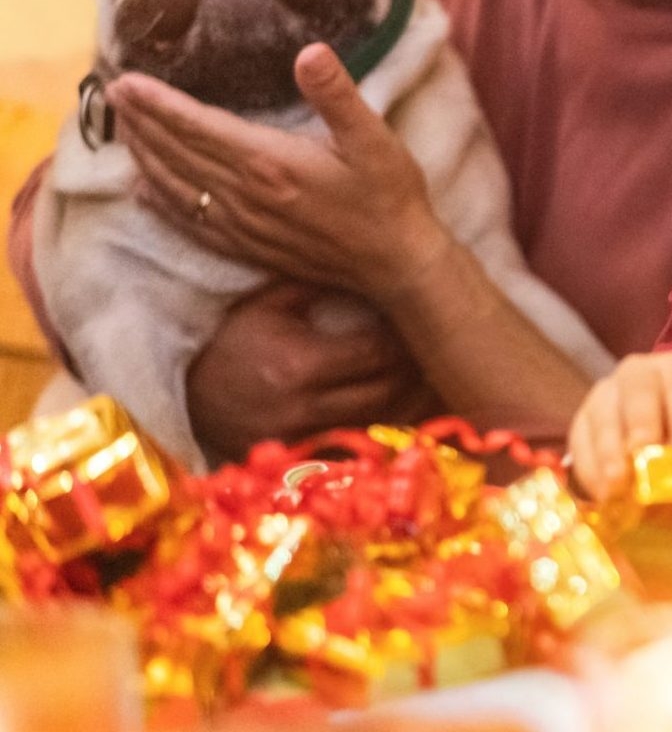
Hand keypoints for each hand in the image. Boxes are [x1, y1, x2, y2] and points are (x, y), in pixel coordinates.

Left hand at [108, 43, 452, 299]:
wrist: (396, 263)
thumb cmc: (388, 197)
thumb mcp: (375, 138)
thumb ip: (338, 95)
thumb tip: (310, 51)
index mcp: (270, 162)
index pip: (197, 127)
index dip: (158, 104)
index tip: (126, 81)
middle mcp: (246, 195)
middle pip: (177, 154)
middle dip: (142, 122)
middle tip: (114, 94)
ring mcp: (243, 225)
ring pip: (175, 186)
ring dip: (145, 156)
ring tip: (124, 129)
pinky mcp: (248, 247)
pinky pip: (189, 222)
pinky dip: (160, 202)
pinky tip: (142, 189)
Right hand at [185, 283, 432, 462]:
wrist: (179, 397)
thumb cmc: (223, 343)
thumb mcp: (264, 305)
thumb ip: (315, 285)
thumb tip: (369, 269)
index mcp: (299, 365)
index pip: (378, 354)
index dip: (405, 339)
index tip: (417, 323)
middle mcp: (305, 409)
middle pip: (389, 393)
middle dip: (415, 372)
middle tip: (433, 351)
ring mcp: (304, 442)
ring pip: (381, 426)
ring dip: (409, 404)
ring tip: (426, 380)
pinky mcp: (301, 463)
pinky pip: (358, 448)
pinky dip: (382, 430)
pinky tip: (398, 410)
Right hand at [568, 352, 671, 499]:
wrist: (652, 431)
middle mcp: (638, 373)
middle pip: (637, 389)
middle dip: (642, 421)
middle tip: (644, 451)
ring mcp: (605, 394)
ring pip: (603, 412)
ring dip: (609, 449)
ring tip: (618, 482)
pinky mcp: (581, 421)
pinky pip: (580, 439)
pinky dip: (590, 467)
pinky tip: (601, 492)